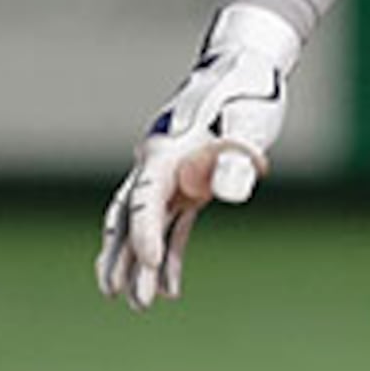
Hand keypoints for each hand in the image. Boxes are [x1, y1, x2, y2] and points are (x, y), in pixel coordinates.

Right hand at [96, 2, 298, 309]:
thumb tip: (228, 195)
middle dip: (124, 258)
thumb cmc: (249, 92)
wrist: (248, 66)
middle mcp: (161, 164)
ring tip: (138, 304)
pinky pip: (173, 224)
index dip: (144, 233)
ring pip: (147, 225)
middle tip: (120, 297)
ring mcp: (173, 175)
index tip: (149, 265)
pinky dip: (170, 253)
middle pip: (132, 216)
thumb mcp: (249, 123)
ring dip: (140, 263)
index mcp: (168, 150)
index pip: (146, 198)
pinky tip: (172, 286)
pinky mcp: (190, 183)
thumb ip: (237, 161)